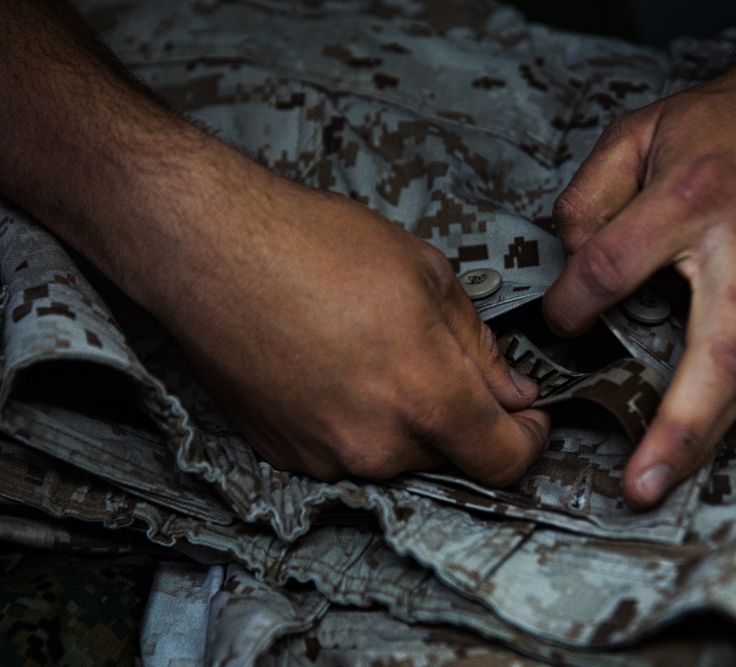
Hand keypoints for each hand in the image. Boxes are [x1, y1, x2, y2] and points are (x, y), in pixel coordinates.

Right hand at [0, 0, 548, 487]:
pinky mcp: (287, 456)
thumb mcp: (425, 274)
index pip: (505, 460)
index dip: (527, 440)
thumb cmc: (313, 246)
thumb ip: (478, 346)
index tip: (526, 418)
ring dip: (405, 417)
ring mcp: (328, 457)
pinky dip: (357, 420)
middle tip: (433, 355)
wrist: (208, 251)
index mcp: (426, 397)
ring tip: (371, 350)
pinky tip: (334, 367)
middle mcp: (378, 444)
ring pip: (398, 454)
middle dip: (460, 414)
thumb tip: (509, 391)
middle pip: (451, 455)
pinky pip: (348, 451)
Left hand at [543, 62, 735, 508]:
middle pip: (712, 353)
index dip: (569, 304)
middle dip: (672, 428)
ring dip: (717, 435)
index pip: (610, 268)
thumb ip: (588, 192)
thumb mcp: (636, 131)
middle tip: (637, 483)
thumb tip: (571, 257)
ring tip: (673, 476)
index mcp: (688, 199)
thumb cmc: (722, 122)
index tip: (560, 320)